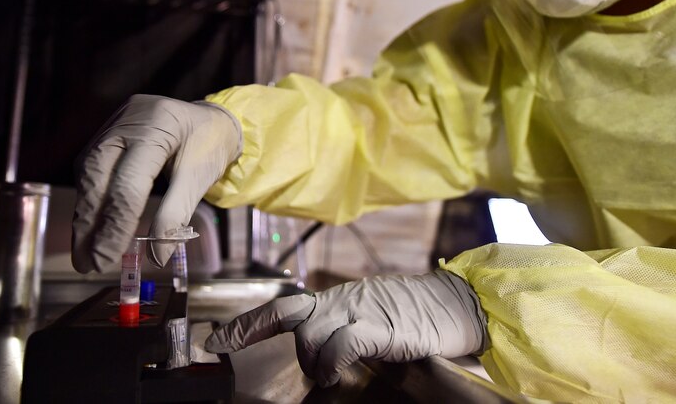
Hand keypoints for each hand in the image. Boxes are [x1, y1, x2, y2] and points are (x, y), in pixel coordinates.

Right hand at [71, 94, 241, 272]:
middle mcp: (128, 121)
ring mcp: (113, 125)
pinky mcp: (105, 135)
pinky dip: (90, 203)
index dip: (117, 224)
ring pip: (88, 174)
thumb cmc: (210, 145)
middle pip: (98, 176)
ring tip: (84, 254)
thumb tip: (157, 257)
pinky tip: (89, 228)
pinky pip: (90, 171)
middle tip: (87, 263)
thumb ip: (176, 215)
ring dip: (85, 217)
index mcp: (158, 125)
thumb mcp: (199, 179)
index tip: (108, 260)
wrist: (210, 119)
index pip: (129, 183)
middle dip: (91, 224)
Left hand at [205, 270, 486, 386]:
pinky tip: (336, 373)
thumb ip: (344, 336)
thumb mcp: (373, 323)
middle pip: (287, 310)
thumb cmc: (418, 318)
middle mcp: (343, 300)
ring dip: (311, 360)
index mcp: (339, 300)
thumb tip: (321, 366)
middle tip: (221, 347)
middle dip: (249, 328)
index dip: (249, 323)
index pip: (285, 306)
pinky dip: (331, 361)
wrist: (458, 305)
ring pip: (310, 332)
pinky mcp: (381, 327)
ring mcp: (361, 310)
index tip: (216, 340)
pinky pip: (341, 342)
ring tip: (328, 376)